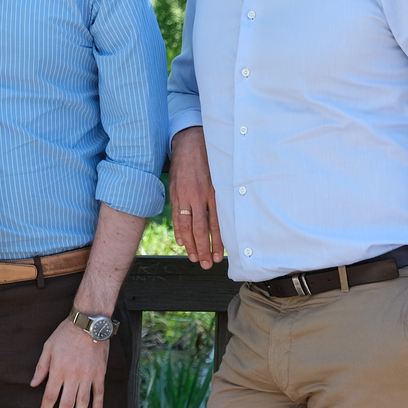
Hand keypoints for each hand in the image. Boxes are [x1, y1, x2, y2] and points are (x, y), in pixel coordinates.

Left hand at [31, 319, 110, 407]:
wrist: (89, 322)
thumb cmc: (66, 333)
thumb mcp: (48, 347)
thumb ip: (41, 367)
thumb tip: (33, 384)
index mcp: (58, 370)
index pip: (51, 395)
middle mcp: (73, 376)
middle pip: (67, 403)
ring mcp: (88, 376)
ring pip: (83, 401)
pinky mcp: (99, 373)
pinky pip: (99, 392)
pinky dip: (98, 404)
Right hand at [169, 127, 222, 268]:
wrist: (189, 143)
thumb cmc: (209, 160)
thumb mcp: (220, 176)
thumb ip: (223, 196)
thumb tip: (232, 218)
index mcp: (213, 193)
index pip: (216, 224)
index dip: (218, 242)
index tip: (220, 257)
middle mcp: (199, 196)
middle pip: (201, 229)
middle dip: (204, 249)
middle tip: (207, 265)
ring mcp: (185, 196)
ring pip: (187, 226)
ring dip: (191, 245)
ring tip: (195, 258)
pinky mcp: (175, 193)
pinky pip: (177, 216)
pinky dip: (179, 231)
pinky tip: (182, 243)